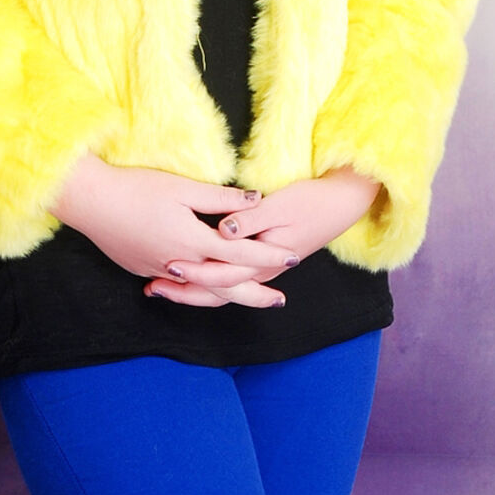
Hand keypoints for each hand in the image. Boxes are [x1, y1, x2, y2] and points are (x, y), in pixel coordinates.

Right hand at [52, 156, 295, 308]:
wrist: (89, 202)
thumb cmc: (135, 188)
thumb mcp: (181, 187)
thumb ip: (220, 197)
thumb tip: (255, 199)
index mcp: (194, 241)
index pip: (242, 254)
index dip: (269, 254)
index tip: (292, 256)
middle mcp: (181, 263)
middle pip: (227, 286)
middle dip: (256, 293)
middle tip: (280, 299)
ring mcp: (160, 270)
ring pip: (202, 291)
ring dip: (228, 296)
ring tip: (248, 297)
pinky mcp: (144, 270)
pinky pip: (179, 287)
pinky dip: (197, 291)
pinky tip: (206, 290)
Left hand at [145, 168, 384, 310]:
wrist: (342, 203)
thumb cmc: (312, 201)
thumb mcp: (281, 205)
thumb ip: (250, 218)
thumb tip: (224, 229)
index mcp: (265, 259)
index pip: (224, 274)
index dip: (195, 273)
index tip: (169, 267)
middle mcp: (262, 271)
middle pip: (217, 292)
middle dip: (184, 292)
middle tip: (151, 288)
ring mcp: (262, 269)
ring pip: (221, 291)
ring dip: (191, 292)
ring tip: (159, 288)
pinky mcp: (261, 262)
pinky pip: (228, 281)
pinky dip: (205, 283)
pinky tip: (183, 277)